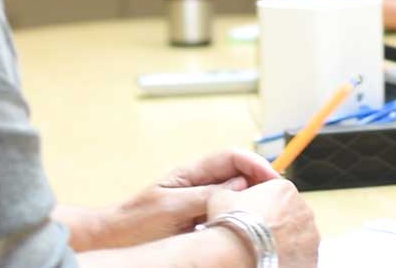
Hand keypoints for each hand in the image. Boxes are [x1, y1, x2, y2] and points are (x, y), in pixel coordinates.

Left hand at [104, 149, 279, 247]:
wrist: (114, 238)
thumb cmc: (135, 223)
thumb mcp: (172, 208)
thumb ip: (205, 195)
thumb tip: (241, 185)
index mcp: (191, 174)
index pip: (232, 157)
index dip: (256, 164)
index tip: (275, 180)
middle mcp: (198, 184)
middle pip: (239, 173)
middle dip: (261, 181)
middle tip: (281, 199)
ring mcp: (200, 201)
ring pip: (236, 194)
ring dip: (253, 200)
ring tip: (270, 213)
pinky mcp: (200, 220)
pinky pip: (227, 213)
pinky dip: (241, 216)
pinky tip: (250, 228)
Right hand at [207, 178, 319, 267]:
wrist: (237, 253)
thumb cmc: (230, 223)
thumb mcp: (220, 197)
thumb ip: (230, 191)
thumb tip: (229, 192)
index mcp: (285, 189)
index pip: (277, 195)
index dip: (262, 206)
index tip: (251, 217)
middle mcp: (303, 209)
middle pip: (290, 215)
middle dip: (276, 224)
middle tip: (256, 235)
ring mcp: (310, 235)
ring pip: (297, 236)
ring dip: (284, 241)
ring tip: (262, 250)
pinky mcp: (312, 258)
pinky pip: (301, 256)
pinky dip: (290, 258)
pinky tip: (270, 259)